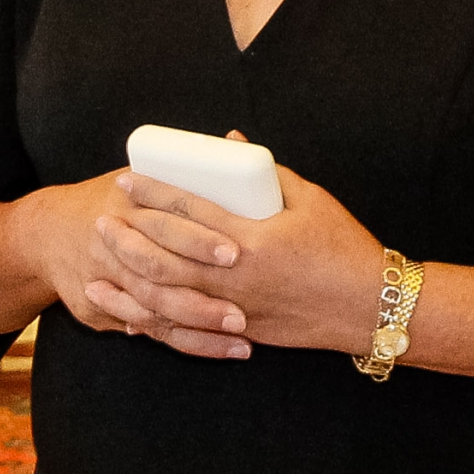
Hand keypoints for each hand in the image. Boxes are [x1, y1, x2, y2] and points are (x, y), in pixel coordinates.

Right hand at [19, 171, 250, 361]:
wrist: (44, 233)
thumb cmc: (107, 201)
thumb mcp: (133, 179)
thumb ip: (181, 175)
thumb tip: (237, 142)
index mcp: (124, 203)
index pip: (163, 220)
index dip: (198, 238)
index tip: (235, 251)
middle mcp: (112, 242)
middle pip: (158, 270)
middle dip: (200, 294)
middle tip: (241, 311)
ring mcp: (103, 279)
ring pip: (154, 307)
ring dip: (199, 326)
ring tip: (242, 336)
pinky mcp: (99, 309)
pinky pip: (149, 329)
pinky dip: (187, 341)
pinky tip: (222, 348)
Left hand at [107, 147, 384, 356]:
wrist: (371, 307)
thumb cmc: (343, 247)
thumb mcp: (310, 199)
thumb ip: (266, 170)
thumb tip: (231, 141)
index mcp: (251, 238)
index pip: (188, 209)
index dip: (152, 193)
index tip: (126, 180)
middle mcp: (236, 276)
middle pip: (165, 255)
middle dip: (128, 235)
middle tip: (104, 217)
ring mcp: (235, 309)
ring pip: (168, 296)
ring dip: (130, 278)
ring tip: (103, 263)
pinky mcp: (240, 331)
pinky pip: (188, 329)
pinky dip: (155, 320)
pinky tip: (129, 313)